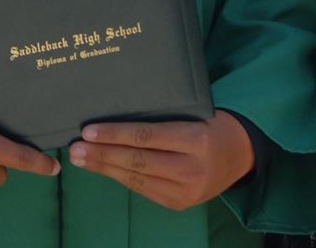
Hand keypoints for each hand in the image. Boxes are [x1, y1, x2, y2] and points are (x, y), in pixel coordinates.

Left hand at [66, 110, 253, 209]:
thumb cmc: (210, 124)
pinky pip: (143, 189)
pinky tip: (102, 169)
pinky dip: (120, 178)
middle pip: (138, 160)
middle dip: (102, 154)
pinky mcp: (180, 203)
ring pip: (137, 178)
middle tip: (75, 148)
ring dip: (104, 168)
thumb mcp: (194, 112)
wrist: (240, 154)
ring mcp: (187, 190)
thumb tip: (114, 112)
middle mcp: (193, 168)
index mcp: (197, 139)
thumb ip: (161, 116)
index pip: (148, 136)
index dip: (116, 134)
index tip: (89, 130)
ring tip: (80, 159)